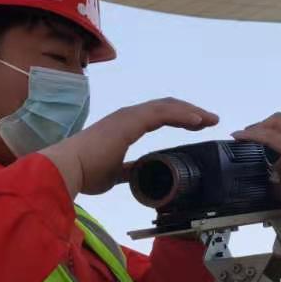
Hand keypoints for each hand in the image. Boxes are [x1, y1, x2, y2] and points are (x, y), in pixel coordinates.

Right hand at [44, 99, 218, 195]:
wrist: (69, 168)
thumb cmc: (86, 171)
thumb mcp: (115, 173)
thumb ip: (129, 171)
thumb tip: (139, 174)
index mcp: (125, 125)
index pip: (159, 116)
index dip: (180, 118)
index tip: (199, 126)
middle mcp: (128, 116)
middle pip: (167, 107)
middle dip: (191, 112)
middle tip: (211, 120)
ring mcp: (129, 116)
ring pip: (168, 106)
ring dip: (192, 112)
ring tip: (210, 119)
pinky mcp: (130, 121)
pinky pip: (163, 114)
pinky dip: (183, 116)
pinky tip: (198, 122)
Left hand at [233, 112, 280, 272]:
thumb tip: (273, 186)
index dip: (273, 128)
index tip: (257, 137)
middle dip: (263, 123)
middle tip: (248, 137)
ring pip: (279, 121)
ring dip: (259, 126)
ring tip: (244, 137)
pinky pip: (271, 137)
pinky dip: (253, 134)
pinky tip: (241, 139)